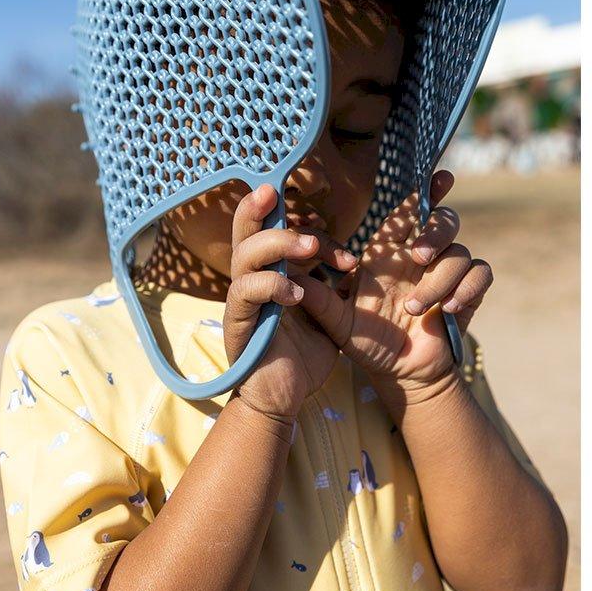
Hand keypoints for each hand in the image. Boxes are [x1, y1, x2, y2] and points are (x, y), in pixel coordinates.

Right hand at [223, 184, 357, 419]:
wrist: (283, 399)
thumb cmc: (302, 356)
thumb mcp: (325, 314)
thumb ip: (332, 287)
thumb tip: (353, 262)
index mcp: (271, 273)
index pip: (279, 234)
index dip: (313, 234)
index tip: (349, 257)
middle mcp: (251, 279)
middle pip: (245, 230)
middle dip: (258, 206)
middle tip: (275, 191)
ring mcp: (241, 299)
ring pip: (245, 254)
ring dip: (277, 243)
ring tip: (310, 247)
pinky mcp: (237, 322)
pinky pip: (247, 291)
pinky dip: (273, 285)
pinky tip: (298, 293)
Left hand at [294, 170, 493, 397]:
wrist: (398, 374)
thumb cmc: (366, 342)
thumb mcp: (336, 322)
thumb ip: (317, 298)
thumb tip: (289, 272)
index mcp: (389, 253)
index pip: (409, 212)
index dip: (426, 191)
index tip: (439, 177)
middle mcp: (419, 258)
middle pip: (443, 221)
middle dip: (434, 233)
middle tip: (417, 258)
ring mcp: (445, 275)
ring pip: (459, 251)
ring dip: (439, 280)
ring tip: (415, 309)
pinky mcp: (466, 294)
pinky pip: (480, 274)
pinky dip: (467, 288)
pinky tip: (448, 310)